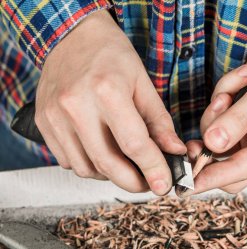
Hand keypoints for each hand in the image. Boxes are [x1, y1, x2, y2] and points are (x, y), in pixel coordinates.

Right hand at [35, 10, 185, 194]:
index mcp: (107, 91)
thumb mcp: (143, 82)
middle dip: (133, 182)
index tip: (165, 185)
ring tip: (126, 164)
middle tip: (149, 184)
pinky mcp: (43, 123)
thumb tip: (174, 150)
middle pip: (108, 164)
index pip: (134, 144)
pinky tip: (102, 152)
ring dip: (111, 174)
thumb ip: (159, 121)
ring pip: (86, 168)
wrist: (71, 36)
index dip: (153, 169)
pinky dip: (90, 165)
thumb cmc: (112, 55)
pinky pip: (68, 161)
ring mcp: (55, 116)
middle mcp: (76, 106)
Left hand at [187, 13, 246, 193]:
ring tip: (242, 79)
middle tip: (213, 111)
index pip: (238, 173)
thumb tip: (211, 144)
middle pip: (222, 158)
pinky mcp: (242, 115)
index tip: (185, 183)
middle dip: (211, 136)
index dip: (210, 178)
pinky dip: (225, 93)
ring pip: (217, 133)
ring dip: (221, 106)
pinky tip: (245, 76)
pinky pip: (220, 112)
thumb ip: (239, 120)